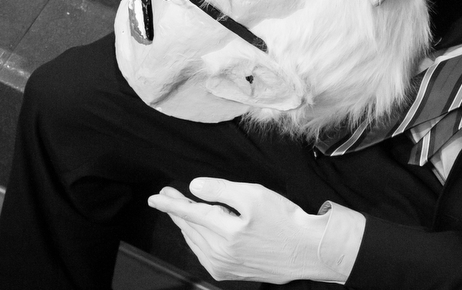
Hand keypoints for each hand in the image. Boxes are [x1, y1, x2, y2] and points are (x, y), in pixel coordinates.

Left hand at [148, 179, 333, 283]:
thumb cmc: (285, 221)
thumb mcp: (253, 194)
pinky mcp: (228, 274)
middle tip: (169, 195)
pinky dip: (198, 239)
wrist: (308, 251)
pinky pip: (203, 253)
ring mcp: (223, 266)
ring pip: (194, 240)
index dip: (168, 203)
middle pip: (189, 226)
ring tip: (186, 208)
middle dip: (177, 209)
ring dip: (187, 224)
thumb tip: (194, 188)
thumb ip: (219, 189)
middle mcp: (221, 253)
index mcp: (226, 232)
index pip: (188, 213)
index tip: (154, 197)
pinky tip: (201, 230)